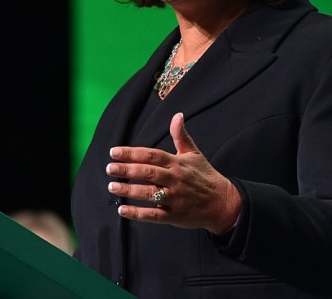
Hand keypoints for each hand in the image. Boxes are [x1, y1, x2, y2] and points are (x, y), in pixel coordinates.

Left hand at [106, 112, 240, 233]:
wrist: (222, 202)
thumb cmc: (204, 176)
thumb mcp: (194, 153)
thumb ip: (181, 135)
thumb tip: (177, 115)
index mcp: (177, 163)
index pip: (151, 155)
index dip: (132, 153)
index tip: (114, 152)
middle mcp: (175, 179)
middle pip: (148, 173)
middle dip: (127, 170)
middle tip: (109, 168)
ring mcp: (175, 198)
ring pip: (149, 193)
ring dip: (129, 190)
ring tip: (112, 186)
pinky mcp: (175, 216)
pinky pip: (154, 215)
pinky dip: (138, 213)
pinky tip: (123, 210)